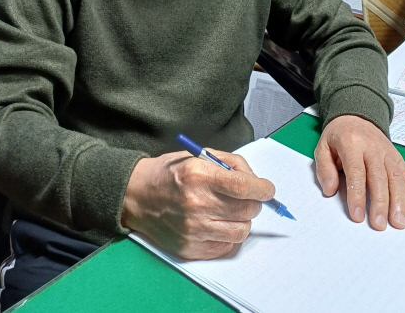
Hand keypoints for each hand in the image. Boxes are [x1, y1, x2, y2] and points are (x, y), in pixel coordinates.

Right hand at [121, 150, 274, 259]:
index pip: (242, 186)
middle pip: (246, 210)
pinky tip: (219, 223)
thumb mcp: (198, 156)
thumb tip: (257, 181)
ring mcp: (192, 229)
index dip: (262, 188)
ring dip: (242, 220)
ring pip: (241, 230)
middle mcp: (195, 203)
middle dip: (254, 202)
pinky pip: (226, 246)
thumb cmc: (169, 173)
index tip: (268, 189)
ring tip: (230, 210)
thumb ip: (230, 164)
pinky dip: (229, 235)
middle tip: (247, 198)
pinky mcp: (190, 248)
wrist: (136, 196)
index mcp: (197, 174)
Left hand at [314, 115, 404, 230]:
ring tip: (398, 222)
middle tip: (380, 224)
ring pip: (396, 177)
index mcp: (351, 143)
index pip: (356, 171)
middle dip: (380, 203)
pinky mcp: (397, 156)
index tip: (357, 216)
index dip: (357, 195)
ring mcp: (387, 152)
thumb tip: (329, 190)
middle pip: (379, 177)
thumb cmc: (339, 135)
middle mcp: (372, 147)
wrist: (356, 115)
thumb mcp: (323, 147)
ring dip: (399, 201)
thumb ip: (324, 169)